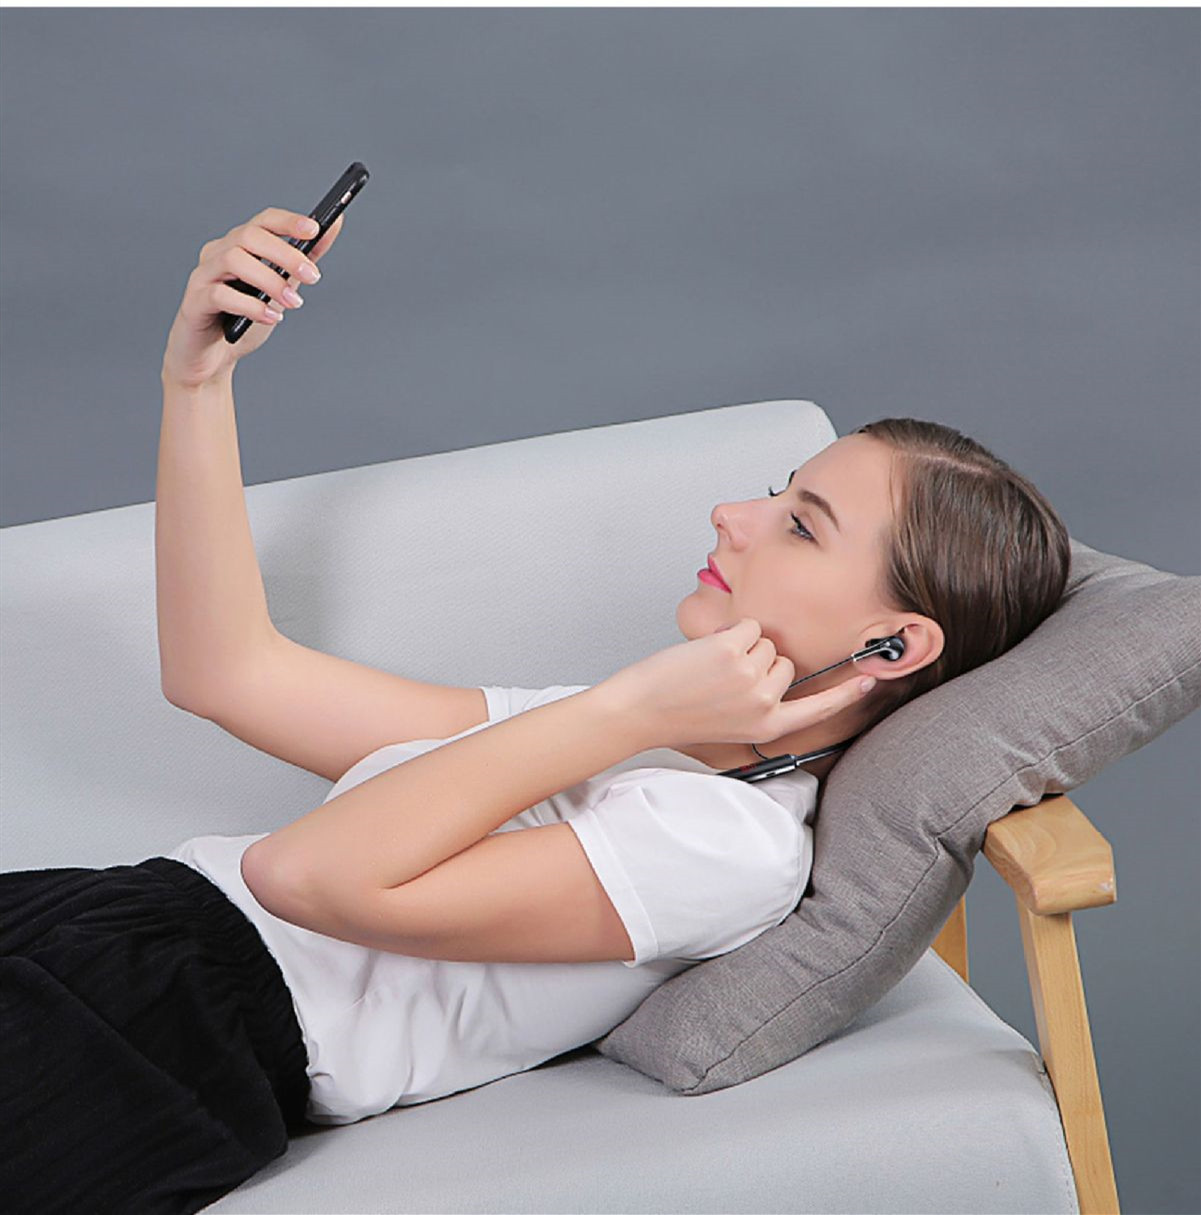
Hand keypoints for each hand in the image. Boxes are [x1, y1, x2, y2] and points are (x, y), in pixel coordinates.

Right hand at [161, 207, 344, 388]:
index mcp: (239, 246)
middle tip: (313, 276)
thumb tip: (332, 227)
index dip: (288, 221)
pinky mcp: (194, 303)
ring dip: (270, 280)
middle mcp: (217, 254)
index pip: (262, 222)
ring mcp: (203, 276)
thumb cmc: (244, 320)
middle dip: (285, 254)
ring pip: (233, 260)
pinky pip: (221, 295)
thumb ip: (303, 259)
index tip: (315, 229)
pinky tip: (272, 318)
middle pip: (249, 236)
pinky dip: (251, 306)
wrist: (214, 357)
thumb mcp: (281, 287)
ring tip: (294, 302)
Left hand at [597, 617, 875, 750]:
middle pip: (785, 663)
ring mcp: (750, 676)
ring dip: (740, 646)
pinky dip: (728, 631)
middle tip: (724, 679)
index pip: (818, 709)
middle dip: (759, 661)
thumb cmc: (680, 715)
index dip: (845, 695)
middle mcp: (764, 704)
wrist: (641, 711)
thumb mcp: (732, 722)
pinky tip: (707, 653)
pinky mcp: (732, 651)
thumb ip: (761, 704)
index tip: (870, 682)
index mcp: (768, 726)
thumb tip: (778, 673)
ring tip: (711, 669)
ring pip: (765, 642)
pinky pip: (747, 626)